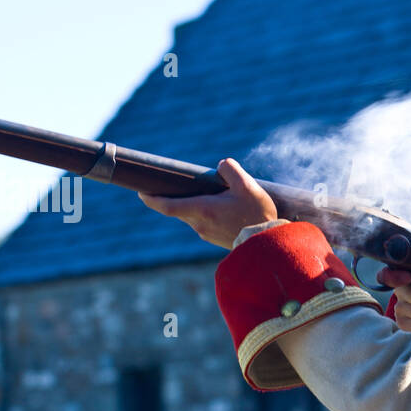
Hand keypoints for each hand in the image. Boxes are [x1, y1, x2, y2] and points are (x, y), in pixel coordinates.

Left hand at [136, 158, 277, 248]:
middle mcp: (199, 224)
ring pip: (191, 216)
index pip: (166, 206)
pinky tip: (219, 208)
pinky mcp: (215, 239)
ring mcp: (206, 234)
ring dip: (193, 205)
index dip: (151, 199)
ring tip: (207, 194)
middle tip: (172, 184)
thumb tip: (220, 166)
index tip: (141, 191)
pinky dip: (204, 214)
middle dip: (172, 197)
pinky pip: (202, 223)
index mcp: (202, 209)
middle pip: (177, 209)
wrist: (268, 244)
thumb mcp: (248, 185)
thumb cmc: (258, 214)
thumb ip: (230, 169)